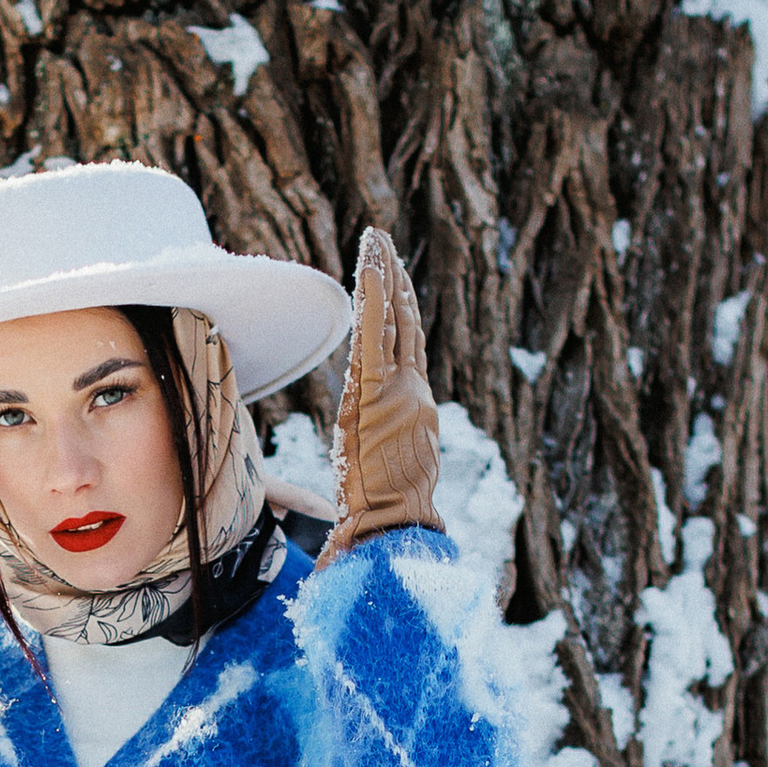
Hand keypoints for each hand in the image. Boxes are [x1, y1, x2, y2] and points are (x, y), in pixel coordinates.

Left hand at [320, 227, 439, 558]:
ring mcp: (398, 388)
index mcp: (410, 407)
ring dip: (382, 277)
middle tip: (383, 243)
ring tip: (376, 241)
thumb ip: (374, 460)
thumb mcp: (378, 479)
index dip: (398, 310)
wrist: (394, 525)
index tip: (392, 278)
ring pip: (391, 321)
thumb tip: (357, 475)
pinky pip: (374, 336)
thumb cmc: (384, 517)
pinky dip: (374, 300)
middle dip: (393, 280)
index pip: (403, 347)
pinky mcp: (377, 390)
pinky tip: (370, 268)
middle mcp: (410, 391)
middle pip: (402, 323)